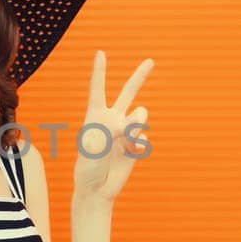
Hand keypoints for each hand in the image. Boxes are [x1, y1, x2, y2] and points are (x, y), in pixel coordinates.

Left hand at [72, 50, 154, 202]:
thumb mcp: (96, 143)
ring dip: (136, 127)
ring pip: (141, 117)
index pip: (98, 88)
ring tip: (124, 142)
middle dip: (140, 77)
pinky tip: (129, 155)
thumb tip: (136, 118)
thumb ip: (116, 126)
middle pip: (128, 93)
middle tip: (151, 61)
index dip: (99, 71)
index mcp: (95, 115)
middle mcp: (112, 119)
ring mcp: (125, 131)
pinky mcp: (135, 144)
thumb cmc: (89, 166)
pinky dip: (138, 146)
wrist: (97, 189)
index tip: (100, 53)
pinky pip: (144, 138)